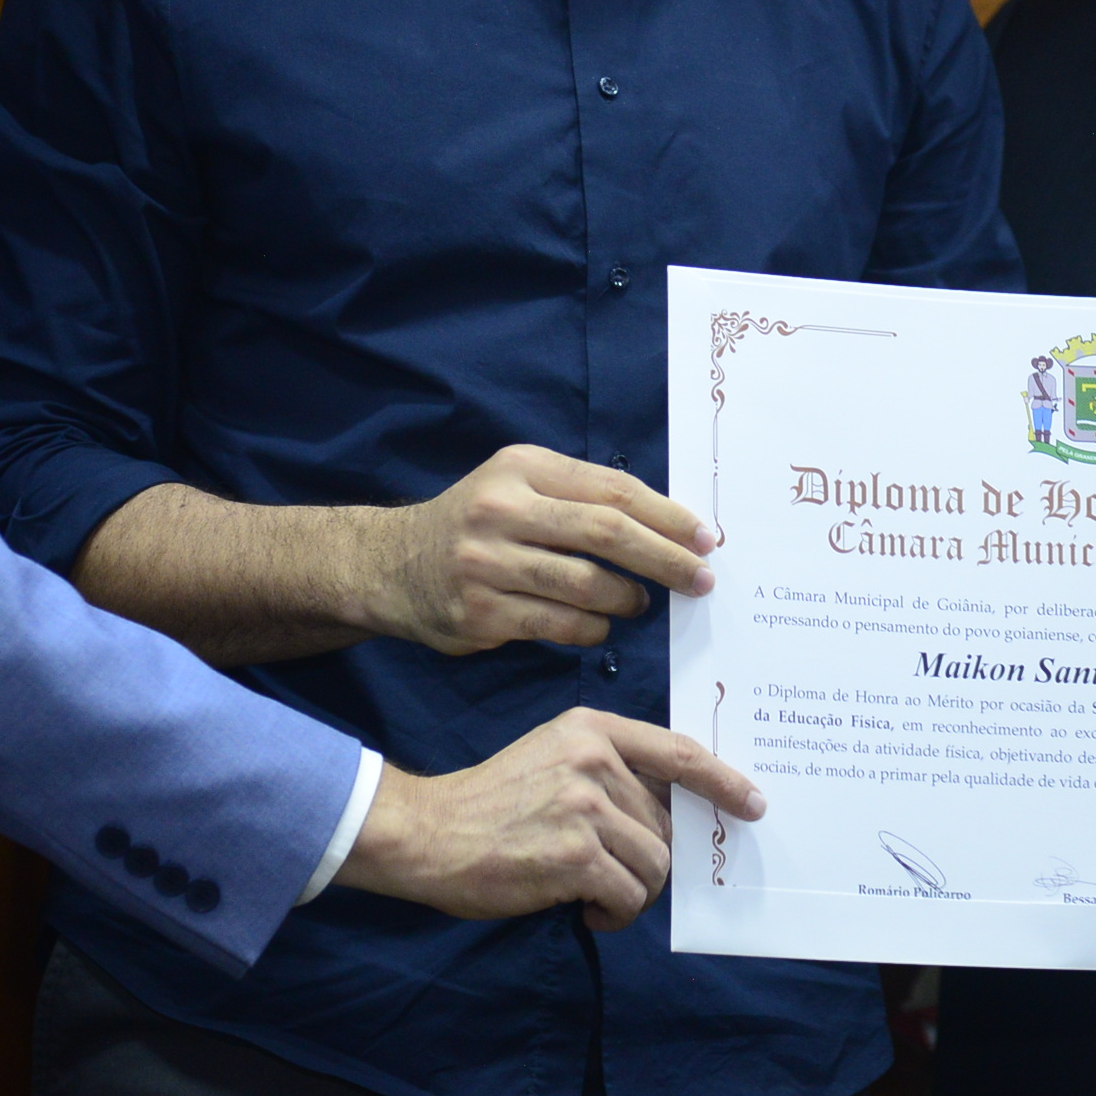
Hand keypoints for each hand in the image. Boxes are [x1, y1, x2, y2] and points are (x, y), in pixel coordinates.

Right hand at [332, 708, 763, 928]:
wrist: (429, 833)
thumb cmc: (492, 804)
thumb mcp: (553, 758)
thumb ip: (610, 772)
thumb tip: (673, 817)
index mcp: (591, 729)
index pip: (679, 751)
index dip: (722, 780)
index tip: (753, 803)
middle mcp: (594, 760)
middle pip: (666, 825)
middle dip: (649, 860)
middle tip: (611, 874)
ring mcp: (586, 806)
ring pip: (654, 865)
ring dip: (630, 892)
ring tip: (593, 893)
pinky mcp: (576, 855)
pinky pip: (629, 896)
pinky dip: (613, 913)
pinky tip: (583, 908)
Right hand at [361, 444, 716, 654]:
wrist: (390, 565)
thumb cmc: (475, 523)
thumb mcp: (517, 485)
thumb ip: (580, 497)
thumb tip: (669, 525)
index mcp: (522, 467)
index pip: (613, 490)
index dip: (668, 515)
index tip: (706, 538)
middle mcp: (503, 509)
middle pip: (607, 532)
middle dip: (666, 558)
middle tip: (701, 579)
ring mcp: (488, 563)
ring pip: (587, 585)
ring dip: (628, 599)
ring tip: (641, 603)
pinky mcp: (480, 613)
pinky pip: (559, 625)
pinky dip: (593, 629)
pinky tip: (600, 626)